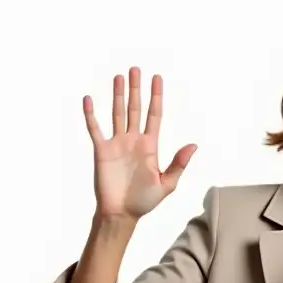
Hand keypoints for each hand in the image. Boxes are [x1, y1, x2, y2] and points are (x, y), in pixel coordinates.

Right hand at [83, 67, 196, 221]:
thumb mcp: (167, 183)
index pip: (154, 115)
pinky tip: (89, 99)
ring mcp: (117, 144)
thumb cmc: (145, 201)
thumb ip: (179, 163)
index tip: (157, 78)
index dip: (156, 96)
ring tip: (119, 77)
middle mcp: (134, 140)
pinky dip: (91, 114)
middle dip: (136, 89)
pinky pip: (95, 129)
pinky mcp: (101, 151)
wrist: (122, 214)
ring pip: (118, 113)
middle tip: (136, 69)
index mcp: (151, 146)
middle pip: (136, 108)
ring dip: (118, 95)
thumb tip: (194, 145)